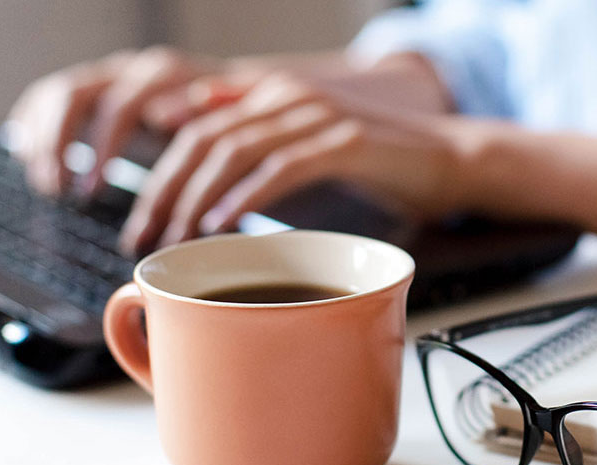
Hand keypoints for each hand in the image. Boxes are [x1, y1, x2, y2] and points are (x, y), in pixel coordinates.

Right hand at [7, 46, 228, 195]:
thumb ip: (208, 114)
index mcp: (164, 74)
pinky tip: (33, 160)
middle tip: (63, 192)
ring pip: (59, 96)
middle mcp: (130, 70)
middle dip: (63, 144)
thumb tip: (163, 117)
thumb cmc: (237, 120)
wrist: (234, 97)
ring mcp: (109, 76)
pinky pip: (50, 98)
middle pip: (77, 96)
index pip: (121, 103)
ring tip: (49, 187)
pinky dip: (36, 127)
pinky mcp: (93, 89)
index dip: (103, 145)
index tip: (94, 187)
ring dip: (47, 141)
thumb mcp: (233, 122)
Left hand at [118, 72, 477, 254]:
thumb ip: (261, 141)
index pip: (196, 128)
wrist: (452, 160)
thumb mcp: (311, 148)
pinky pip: (280, 167)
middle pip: (203, 139)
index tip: (144, 221)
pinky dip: (245, 196)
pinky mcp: (345, 141)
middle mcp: (288, 97)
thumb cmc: (382, 165)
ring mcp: (317, 116)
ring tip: (177, 237)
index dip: (160, 174)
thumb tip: (201, 143)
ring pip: (233, 150)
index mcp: (274, 96)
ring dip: (196, 198)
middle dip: (165, 192)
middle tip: (146, 237)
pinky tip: (221, 222)